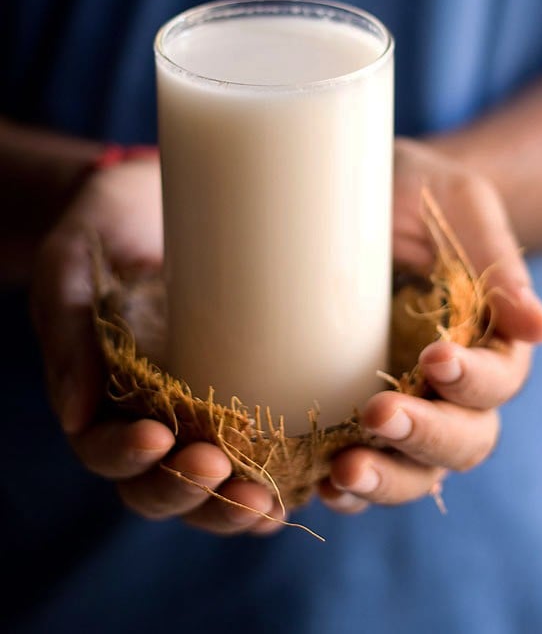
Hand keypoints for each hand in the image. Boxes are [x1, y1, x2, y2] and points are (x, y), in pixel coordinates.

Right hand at [31, 156, 280, 535]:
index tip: (159, 437)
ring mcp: (201, 410)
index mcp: (101, 396)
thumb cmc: (105, 226)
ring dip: (238, 505)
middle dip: (191, 493)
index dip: (126, 458)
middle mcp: (151, 415)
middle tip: (223, 472)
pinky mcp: (251, 391)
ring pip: (215, 487)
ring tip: (270, 500)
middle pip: (162, 488)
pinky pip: (265, 454)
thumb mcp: (71, 265)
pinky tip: (312, 483)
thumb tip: (74, 415)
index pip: (105, 450)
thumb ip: (67, 328)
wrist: (155, 197)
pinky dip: (284, 480)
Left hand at [319, 138, 541, 513]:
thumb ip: (496, 262)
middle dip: (426, 436)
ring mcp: (402, 402)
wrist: (361, 191)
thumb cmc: (419, 189)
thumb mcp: (458, 205)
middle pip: (463, 441)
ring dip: (385, 478)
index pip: (498, 381)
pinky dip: (345, 487)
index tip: (435, 357)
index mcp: (488, 339)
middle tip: (379, 416)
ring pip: (415, 469)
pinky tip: (319, 486)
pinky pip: (359, 464)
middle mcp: (450, 385)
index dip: (474, 381)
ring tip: (344, 472)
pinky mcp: (350, 410)